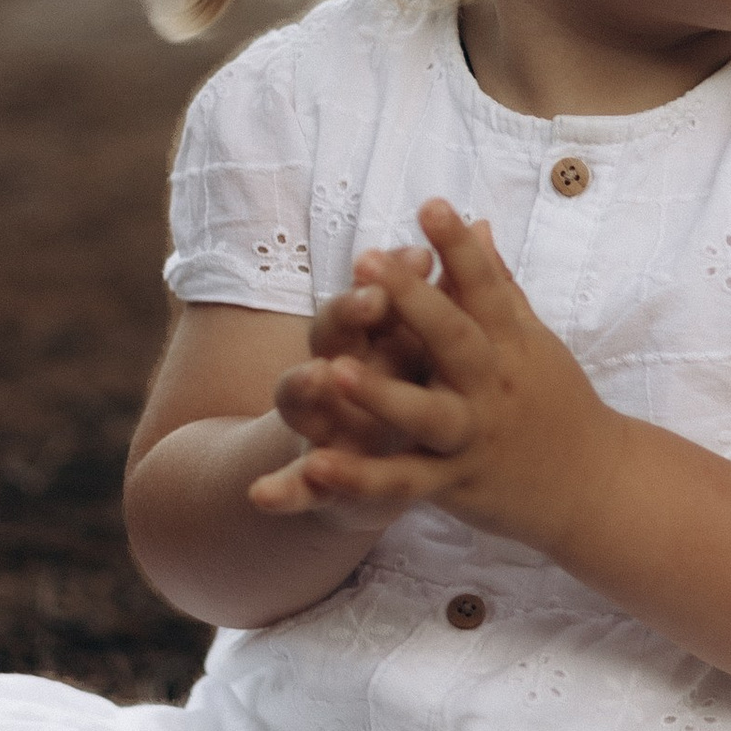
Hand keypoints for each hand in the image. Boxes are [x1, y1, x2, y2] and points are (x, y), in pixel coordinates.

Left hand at [248, 202, 614, 551]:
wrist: (595, 488)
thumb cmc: (557, 403)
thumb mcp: (534, 342)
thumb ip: (499, 286)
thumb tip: (479, 224)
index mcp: (510, 344)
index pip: (485, 287)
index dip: (457, 247)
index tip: (431, 204)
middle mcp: (492, 386)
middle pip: (453, 339)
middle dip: (412, 299)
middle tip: (367, 260)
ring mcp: (473, 436)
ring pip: (426, 415)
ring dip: (382, 394)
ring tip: (335, 369)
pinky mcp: (454, 484)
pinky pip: (403, 482)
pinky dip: (361, 479)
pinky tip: (317, 464)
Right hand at [261, 246, 440, 503]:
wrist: (357, 468)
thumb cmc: (401, 386)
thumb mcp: (417, 344)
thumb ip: (433, 299)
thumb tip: (468, 234)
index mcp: (370, 336)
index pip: (375, 293)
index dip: (393, 276)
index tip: (419, 254)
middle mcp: (336, 370)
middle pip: (331, 333)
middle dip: (348, 314)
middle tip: (370, 298)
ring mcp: (320, 421)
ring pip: (301, 399)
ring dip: (305, 385)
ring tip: (317, 375)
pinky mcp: (317, 476)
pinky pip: (297, 485)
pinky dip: (282, 491)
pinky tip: (262, 496)